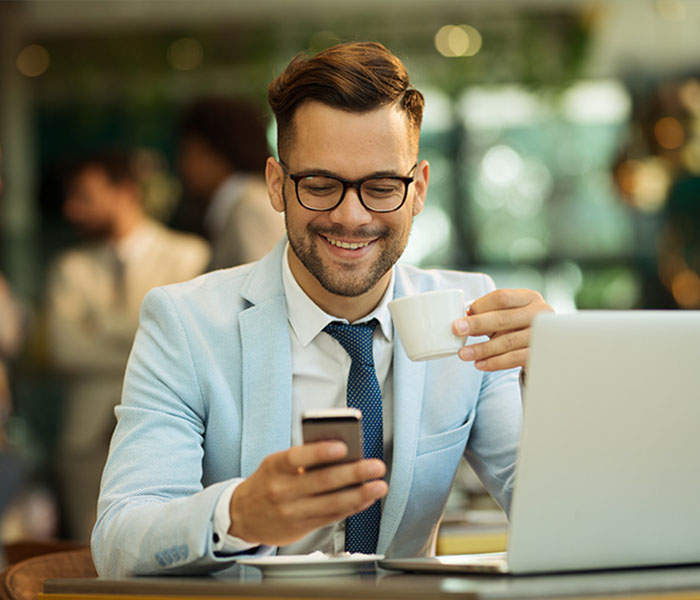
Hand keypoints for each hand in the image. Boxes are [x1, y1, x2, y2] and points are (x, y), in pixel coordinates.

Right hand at [228, 441, 387, 545]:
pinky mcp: (300, 528)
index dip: (321, 452)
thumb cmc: (267, 482)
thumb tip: (341, 452)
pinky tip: (366, 499)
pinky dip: (351, 507)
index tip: (343, 447)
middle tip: (375, 466)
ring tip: (379, 486)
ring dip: (360, 494)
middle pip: (322, 481)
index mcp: (275, 466)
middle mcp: (282, 490)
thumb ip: (303, 459)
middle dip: (354, 473)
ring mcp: (291, 511)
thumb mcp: (276, 464)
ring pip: (331, 503)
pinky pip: (331, 517)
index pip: (298, 457)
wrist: (241, 516)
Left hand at [452, 288, 552, 371]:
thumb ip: (488, 313)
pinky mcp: (540, 354)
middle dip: (477, 324)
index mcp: (529, 298)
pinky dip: (495, 362)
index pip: (502, 297)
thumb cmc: (517, 327)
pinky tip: (479, 364)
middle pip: (503, 318)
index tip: (463, 315)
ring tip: (463, 354)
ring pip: (507, 341)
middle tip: (456, 330)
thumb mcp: (506, 315)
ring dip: (482, 348)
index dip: (480, 306)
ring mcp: (542, 335)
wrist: (541, 348)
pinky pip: (514, 359)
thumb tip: (463, 320)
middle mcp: (539, 313)